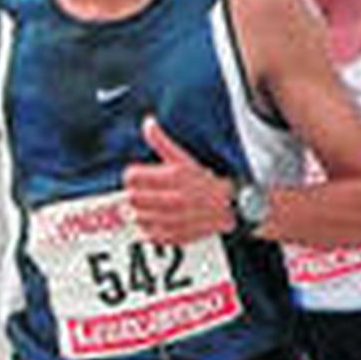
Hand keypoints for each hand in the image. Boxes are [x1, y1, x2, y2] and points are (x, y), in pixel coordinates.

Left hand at [123, 116, 233, 241]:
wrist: (229, 206)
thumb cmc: (205, 181)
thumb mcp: (183, 158)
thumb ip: (161, 141)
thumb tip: (148, 123)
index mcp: (172, 177)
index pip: (131, 177)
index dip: (133, 176)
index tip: (138, 177)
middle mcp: (173, 199)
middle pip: (132, 198)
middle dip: (136, 193)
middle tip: (144, 192)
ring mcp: (174, 220)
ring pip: (137, 217)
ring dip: (141, 212)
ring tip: (152, 206)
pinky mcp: (174, 236)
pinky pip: (148, 234)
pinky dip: (150, 228)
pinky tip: (159, 219)